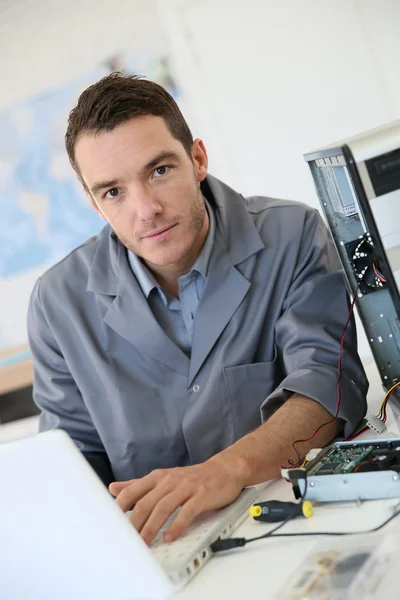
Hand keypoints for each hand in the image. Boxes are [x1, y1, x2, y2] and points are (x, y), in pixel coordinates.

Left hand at [109, 455, 246, 544]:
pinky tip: (170, 537)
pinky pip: (187, 511)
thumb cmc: (191, 478)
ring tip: (144, 543)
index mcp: (157, 477)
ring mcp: (186, 487)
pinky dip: (177, 525)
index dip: (120, 508)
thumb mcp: (162, 478)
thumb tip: (112, 488)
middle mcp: (169, 480)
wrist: (223, 470)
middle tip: (126, 541)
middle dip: (134, 523)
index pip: (132, 491)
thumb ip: (138, 485)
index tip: (111, 525)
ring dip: (152, 528)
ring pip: (163, 508)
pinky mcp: (201, 495)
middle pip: (146, 502)